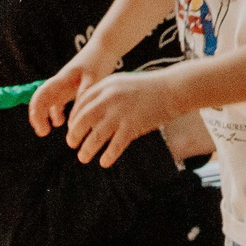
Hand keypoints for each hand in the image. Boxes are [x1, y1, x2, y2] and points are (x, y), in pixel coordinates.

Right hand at [28, 58, 98, 136]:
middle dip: (38, 116)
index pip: (40, 96)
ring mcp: (64, 85)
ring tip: (48, 129)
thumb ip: (84, 94)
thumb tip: (76, 116)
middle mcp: (59, 83)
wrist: (105, 47)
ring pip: (49, 102)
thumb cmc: (99, 61)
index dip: (37, 112)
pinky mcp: (72, 86)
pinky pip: (59, 101)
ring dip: (46, 115)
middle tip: (42, 132)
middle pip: (41, 100)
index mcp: (61, 80)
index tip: (41, 127)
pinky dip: (58, 111)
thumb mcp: (94, 78)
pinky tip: (64, 122)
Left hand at [65, 70, 180, 167]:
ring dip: (87, 148)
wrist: (174, 88)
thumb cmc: (150, 87)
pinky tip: (104, 162)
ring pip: (96, 135)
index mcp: (106, 86)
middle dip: (74, 134)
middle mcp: (110, 98)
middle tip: (71, 144)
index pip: (81, 104)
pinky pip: (116, 144)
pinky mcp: (134, 125)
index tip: (72, 128)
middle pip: (83, 119)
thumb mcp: (123, 83)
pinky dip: (108, 155)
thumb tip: (92, 111)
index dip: (73, 118)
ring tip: (83, 157)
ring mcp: (121, 112)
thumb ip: (107, 94)